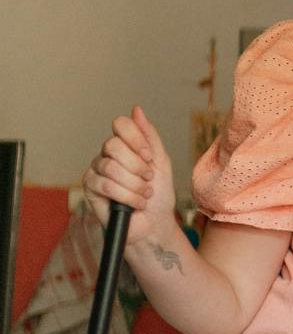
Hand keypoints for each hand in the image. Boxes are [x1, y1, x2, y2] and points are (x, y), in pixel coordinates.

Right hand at [81, 106, 175, 243]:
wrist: (154, 223)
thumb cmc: (158, 195)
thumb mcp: (161, 162)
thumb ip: (150, 136)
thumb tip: (137, 109)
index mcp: (125, 145)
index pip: (121, 124)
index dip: (136, 139)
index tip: (149, 157)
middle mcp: (107, 154)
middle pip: (113, 145)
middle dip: (137, 166)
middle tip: (148, 179)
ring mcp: (96, 170)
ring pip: (111, 167)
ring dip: (135, 185)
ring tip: (144, 194)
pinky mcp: (90, 188)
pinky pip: (106, 185)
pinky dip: (127, 196)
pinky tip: (135, 203)